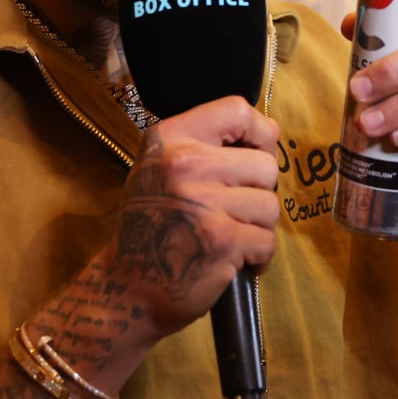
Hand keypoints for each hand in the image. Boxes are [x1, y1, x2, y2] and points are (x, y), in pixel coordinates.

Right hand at [105, 96, 279, 338]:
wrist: (127, 288)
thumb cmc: (152, 226)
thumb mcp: (161, 169)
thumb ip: (207, 145)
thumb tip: (270, 132)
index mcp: (169, 139)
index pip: (236, 110)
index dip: (259, 132)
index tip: (255, 153)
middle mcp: (185, 164)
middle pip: (265, 164)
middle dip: (258, 193)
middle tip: (232, 212)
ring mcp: (204, 202)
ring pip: (270, 205)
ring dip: (257, 227)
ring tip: (230, 237)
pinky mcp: (222, 240)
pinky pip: (267, 240)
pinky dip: (257, 257)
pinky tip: (232, 260)